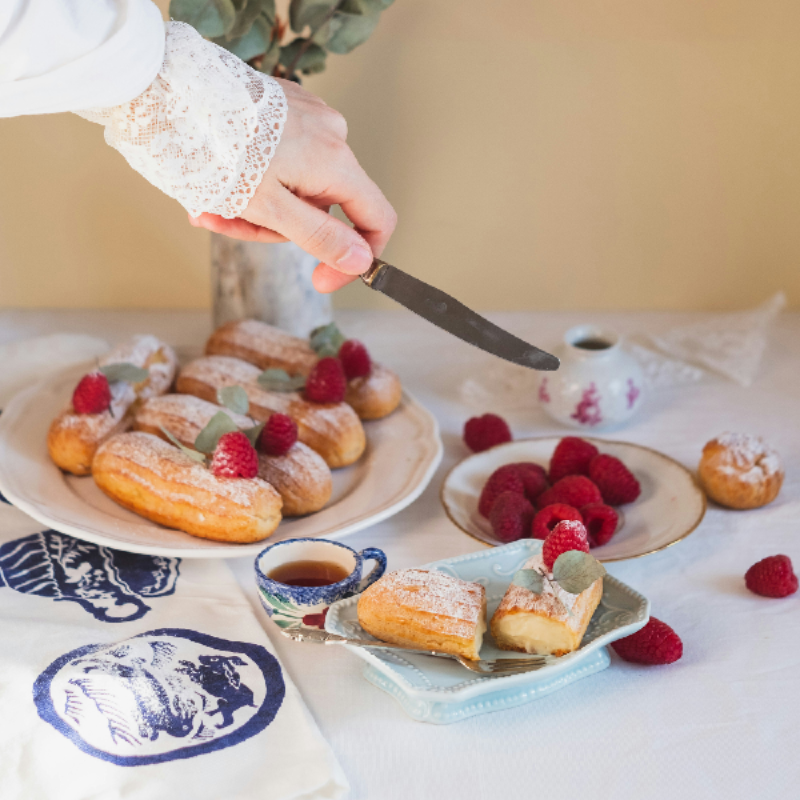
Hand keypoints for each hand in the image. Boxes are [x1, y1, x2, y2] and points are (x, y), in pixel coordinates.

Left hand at [189, 78, 395, 292]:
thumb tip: (362, 260)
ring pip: (298, 187)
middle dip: (278, 228)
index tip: (323, 279)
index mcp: (335, 161)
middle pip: (324, 207)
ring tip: (210, 206)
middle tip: (231, 227)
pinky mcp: (285, 108)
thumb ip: (321, 237)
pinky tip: (219, 180)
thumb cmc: (213, 149)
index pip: (377, 219)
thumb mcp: (268, 208)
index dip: (357, 257)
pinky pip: (283, 160)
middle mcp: (332, 134)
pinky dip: (255, 179)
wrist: (167, 88)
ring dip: (258, 207)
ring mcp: (309, 117)